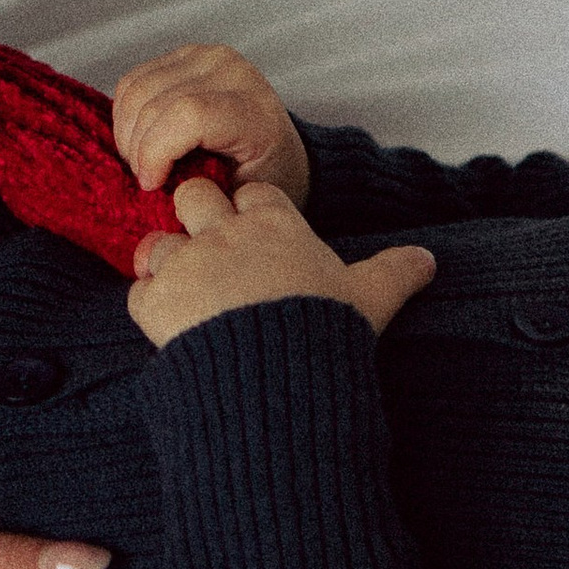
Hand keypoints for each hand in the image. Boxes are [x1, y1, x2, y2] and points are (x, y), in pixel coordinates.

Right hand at [112, 43, 310, 205]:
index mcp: (254, 112)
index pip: (189, 115)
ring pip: (136, 89)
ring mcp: (207, 57)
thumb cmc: (260, 177)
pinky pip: (133, 80)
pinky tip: (141, 139)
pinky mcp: (185, 54)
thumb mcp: (238, 196)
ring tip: (143, 162)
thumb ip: (199, 191)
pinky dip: (125, 115)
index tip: (151, 184)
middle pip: (155, 104)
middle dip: (138, 150)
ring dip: (127, 134)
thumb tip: (152, 188)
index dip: (156, 151)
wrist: (277, 148)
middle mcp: (233, 74)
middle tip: (147, 179)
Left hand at [126, 174, 435, 348]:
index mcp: (276, 223)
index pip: (254, 191)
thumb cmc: (324, 331)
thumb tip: (429, 261)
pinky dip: (150, 306)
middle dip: (196, 217)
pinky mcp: (156, 301)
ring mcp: (187, 264)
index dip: (251, 210)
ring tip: (187, 294)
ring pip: (158, 243)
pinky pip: (138, 292)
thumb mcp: (370, 298)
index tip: (254, 232)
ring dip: (167, 265)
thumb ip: (395, 273)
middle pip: (194, 196)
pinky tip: (171, 326)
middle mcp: (226, 233)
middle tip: (209, 252)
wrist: (278, 377)